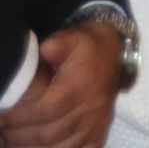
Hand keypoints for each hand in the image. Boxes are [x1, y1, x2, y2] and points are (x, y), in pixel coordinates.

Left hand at [0, 24, 120, 147]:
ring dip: (34, 147)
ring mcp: (96, 123)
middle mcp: (90, 107)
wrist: (112, 54)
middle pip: (50, 133)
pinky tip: (41, 146)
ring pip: (61, 146)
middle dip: (20, 136)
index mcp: (80, 85)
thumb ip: (57, 45)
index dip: (21, 118)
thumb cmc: (86, 47)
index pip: (46, 109)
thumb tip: (46, 51)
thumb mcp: (72, 38)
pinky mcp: (99, 132)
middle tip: (3, 131)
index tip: (3, 117)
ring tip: (15, 141)